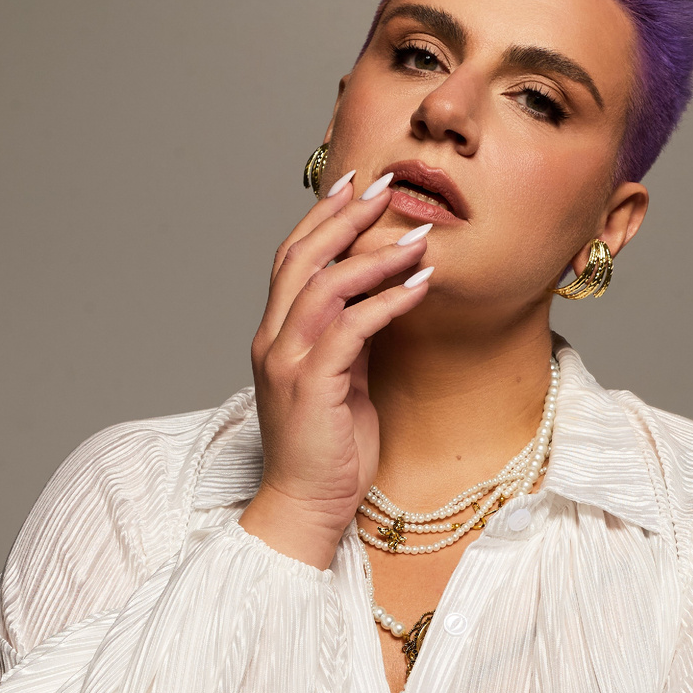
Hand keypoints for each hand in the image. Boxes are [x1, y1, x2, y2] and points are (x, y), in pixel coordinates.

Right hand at [239, 171, 433, 568]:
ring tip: (417, 236)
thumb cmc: (328, 447)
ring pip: (325, 286)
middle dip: (345, 217)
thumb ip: (349, 336)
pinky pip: (352, 329)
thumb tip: (381, 293)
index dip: (323, 218)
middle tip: (385, 186)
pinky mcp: (311, 387)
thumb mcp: (341, 378)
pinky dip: (388, 301)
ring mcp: (287, 363)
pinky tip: (420, 285)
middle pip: (302, 258)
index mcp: (276, 335)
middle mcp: (273, 340)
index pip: (292, 259)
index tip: (357, 186)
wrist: (306, 506)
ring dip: (374, 255)